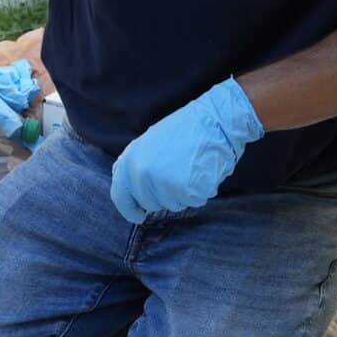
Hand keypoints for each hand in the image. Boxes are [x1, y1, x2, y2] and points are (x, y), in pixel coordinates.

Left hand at [110, 79, 264, 222]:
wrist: (216, 120)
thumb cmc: (186, 130)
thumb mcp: (150, 143)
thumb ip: (137, 166)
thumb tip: (133, 190)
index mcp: (129, 160)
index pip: (120, 196)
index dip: (130, 209)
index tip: (139, 215)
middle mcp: (142, 174)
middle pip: (151, 203)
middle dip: (164, 196)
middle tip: (179, 172)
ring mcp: (163, 183)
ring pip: (173, 204)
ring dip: (183, 193)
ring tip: (191, 168)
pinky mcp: (185, 191)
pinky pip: (193, 202)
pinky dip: (200, 192)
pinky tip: (202, 172)